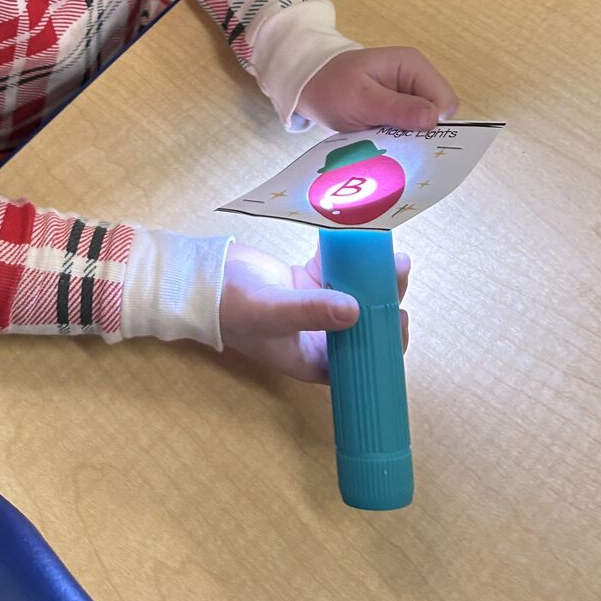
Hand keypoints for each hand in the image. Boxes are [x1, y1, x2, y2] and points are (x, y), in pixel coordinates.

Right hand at [219, 242, 409, 381]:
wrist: (199, 278)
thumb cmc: (231, 305)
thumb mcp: (272, 311)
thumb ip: (312, 311)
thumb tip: (356, 310)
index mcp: (314, 359)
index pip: (362, 361)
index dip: (386, 343)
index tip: (400, 317)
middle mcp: (320, 337)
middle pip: (365, 322)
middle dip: (385, 299)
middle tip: (398, 269)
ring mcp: (314, 306)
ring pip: (355, 293)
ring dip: (372, 275)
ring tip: (390, 253)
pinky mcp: (306, 281)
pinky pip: (336, 269)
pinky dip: (348, 256)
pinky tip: (360, 239)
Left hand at [298, 46, 457, 132]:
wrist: (308, 86)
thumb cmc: (331, 86)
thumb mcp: (360, 99)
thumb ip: (397, 108)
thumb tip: (433, 119)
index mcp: (412, 66)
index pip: (445, 101)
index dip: (432, 123)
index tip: (407, 138)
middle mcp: (417, 78)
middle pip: (440, 114)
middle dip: (422, 133)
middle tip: (394, 143)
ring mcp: (409, 93)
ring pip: (427, 124)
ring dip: (410, 138)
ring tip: (386, 143)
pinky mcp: (401, 108)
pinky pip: (413, 128)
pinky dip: (401, 138)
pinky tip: (384, 142)